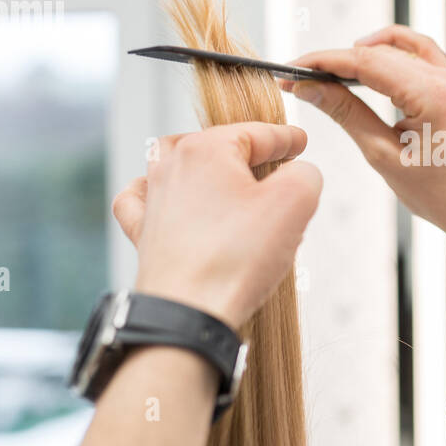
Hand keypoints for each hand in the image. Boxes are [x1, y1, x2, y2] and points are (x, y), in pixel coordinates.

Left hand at [111, 122, 321, 329]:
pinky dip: (153, 191)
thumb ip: (305, 174)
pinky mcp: (144, 234)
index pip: (256, 133)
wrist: (188, 313)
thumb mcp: (293, 204)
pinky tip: (168, 199)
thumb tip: (300, 173)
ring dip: (203, 166)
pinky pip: (140, 199)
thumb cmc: (235, 260)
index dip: (285, 137)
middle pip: (215, 144)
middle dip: (246, 152)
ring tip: (226, 178)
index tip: (300, 141)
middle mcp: (172, 168)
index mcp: (205, 150)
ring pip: (173, 163)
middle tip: (274, 167)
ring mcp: (153, 201)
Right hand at [278, 25, 445, 248]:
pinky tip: (366, 58)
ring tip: (326, 74)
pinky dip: (390, 50)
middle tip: (298, 77)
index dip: (322, 63)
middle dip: (333, 62)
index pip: (364, 63)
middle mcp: (444, 78)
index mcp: (431, 95)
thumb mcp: (385, 157)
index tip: (291, 70)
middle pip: (376, 53)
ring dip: (358, 55)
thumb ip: (347, 115)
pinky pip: (418, 52)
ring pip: (395, 48)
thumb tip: (310, 87)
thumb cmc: (440, 194)